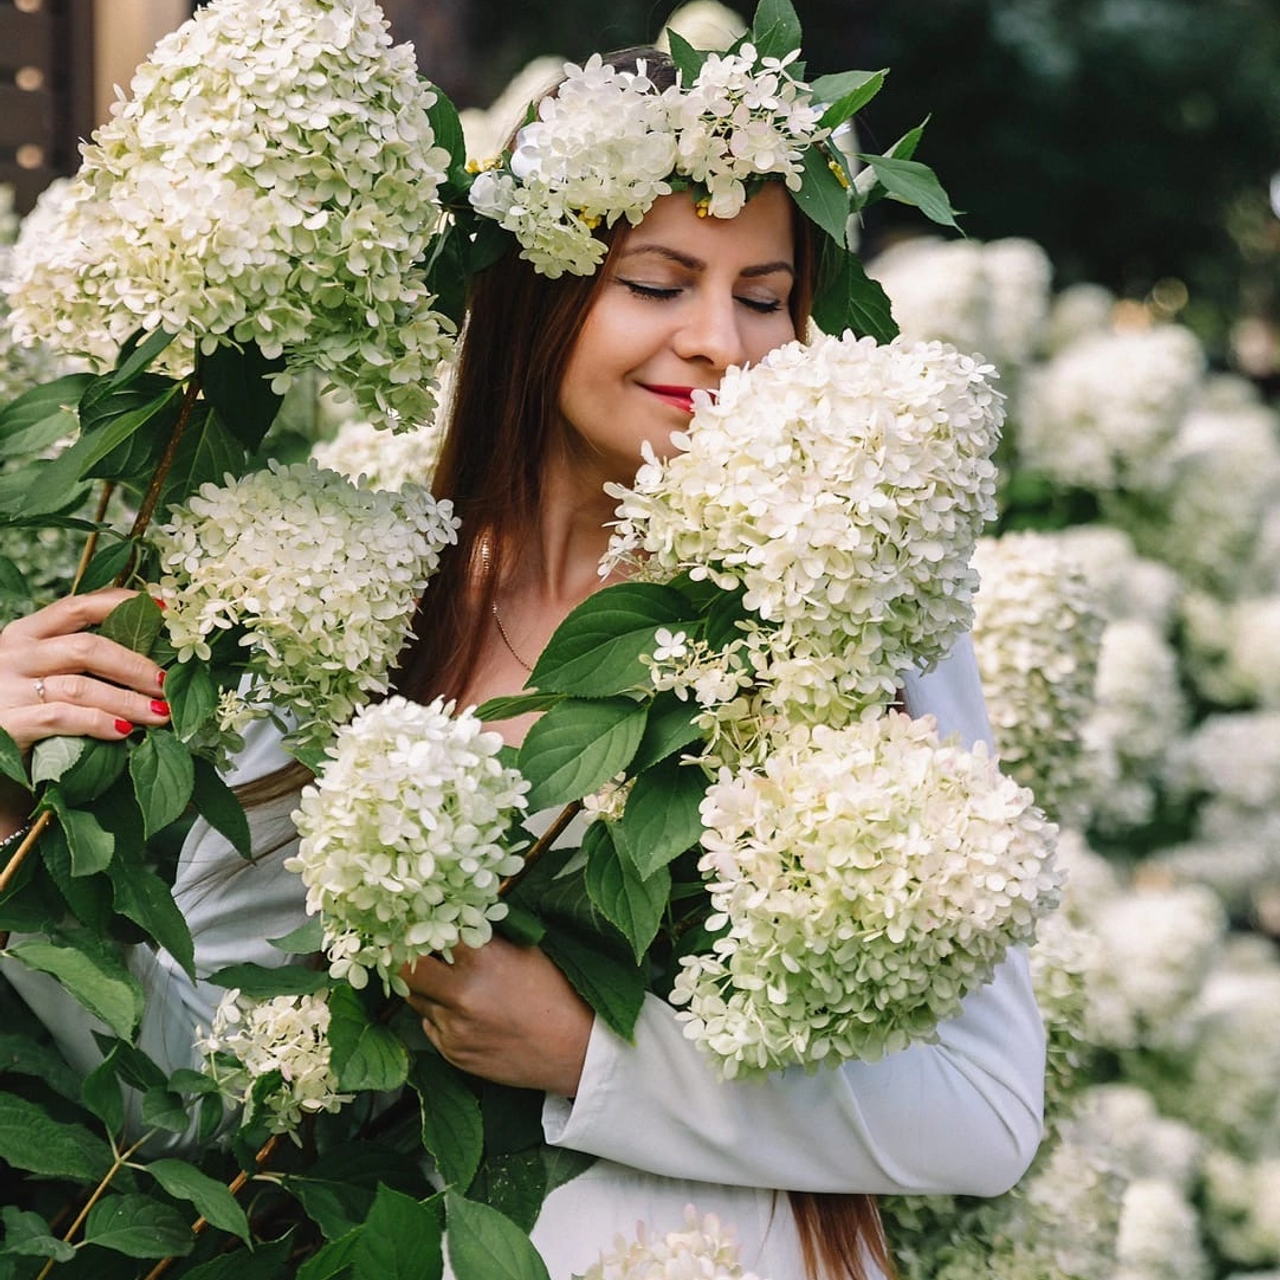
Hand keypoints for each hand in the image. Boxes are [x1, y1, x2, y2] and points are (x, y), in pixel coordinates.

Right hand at [0, 589, 170, 755]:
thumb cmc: (22, 709)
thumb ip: (80, 660)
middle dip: (135, 666)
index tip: (163, 610)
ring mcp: (7, 689)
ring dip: (128, 701)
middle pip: (86, 648)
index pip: (78, 605)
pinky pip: (62, 718)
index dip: (123, 604)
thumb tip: (148, 659)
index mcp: (26, 634)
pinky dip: (99, 722)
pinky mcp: (8, 724)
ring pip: (80, 687)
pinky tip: (124, 731)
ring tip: (159, 714)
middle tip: (166, 684)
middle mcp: (14, 655)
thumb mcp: (43, 673)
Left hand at [402, 937, 592, 1096]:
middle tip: (413, 953)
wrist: (574, 1049)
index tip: (418, 925)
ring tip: (450, 984)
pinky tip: (467, 1014)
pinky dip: (441, 1017)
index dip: (421, 928)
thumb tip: (453, 918)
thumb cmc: (554, 993)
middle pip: (405, 971)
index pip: (428, 934)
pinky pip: (431, 1026)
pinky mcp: (452, 1053)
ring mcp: (454, 1027)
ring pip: (416, 1000)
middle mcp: (461, 994)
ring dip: (426, 989)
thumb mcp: (525, 950)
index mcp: (481, 959)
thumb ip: (484, 937)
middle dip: (406, 960)